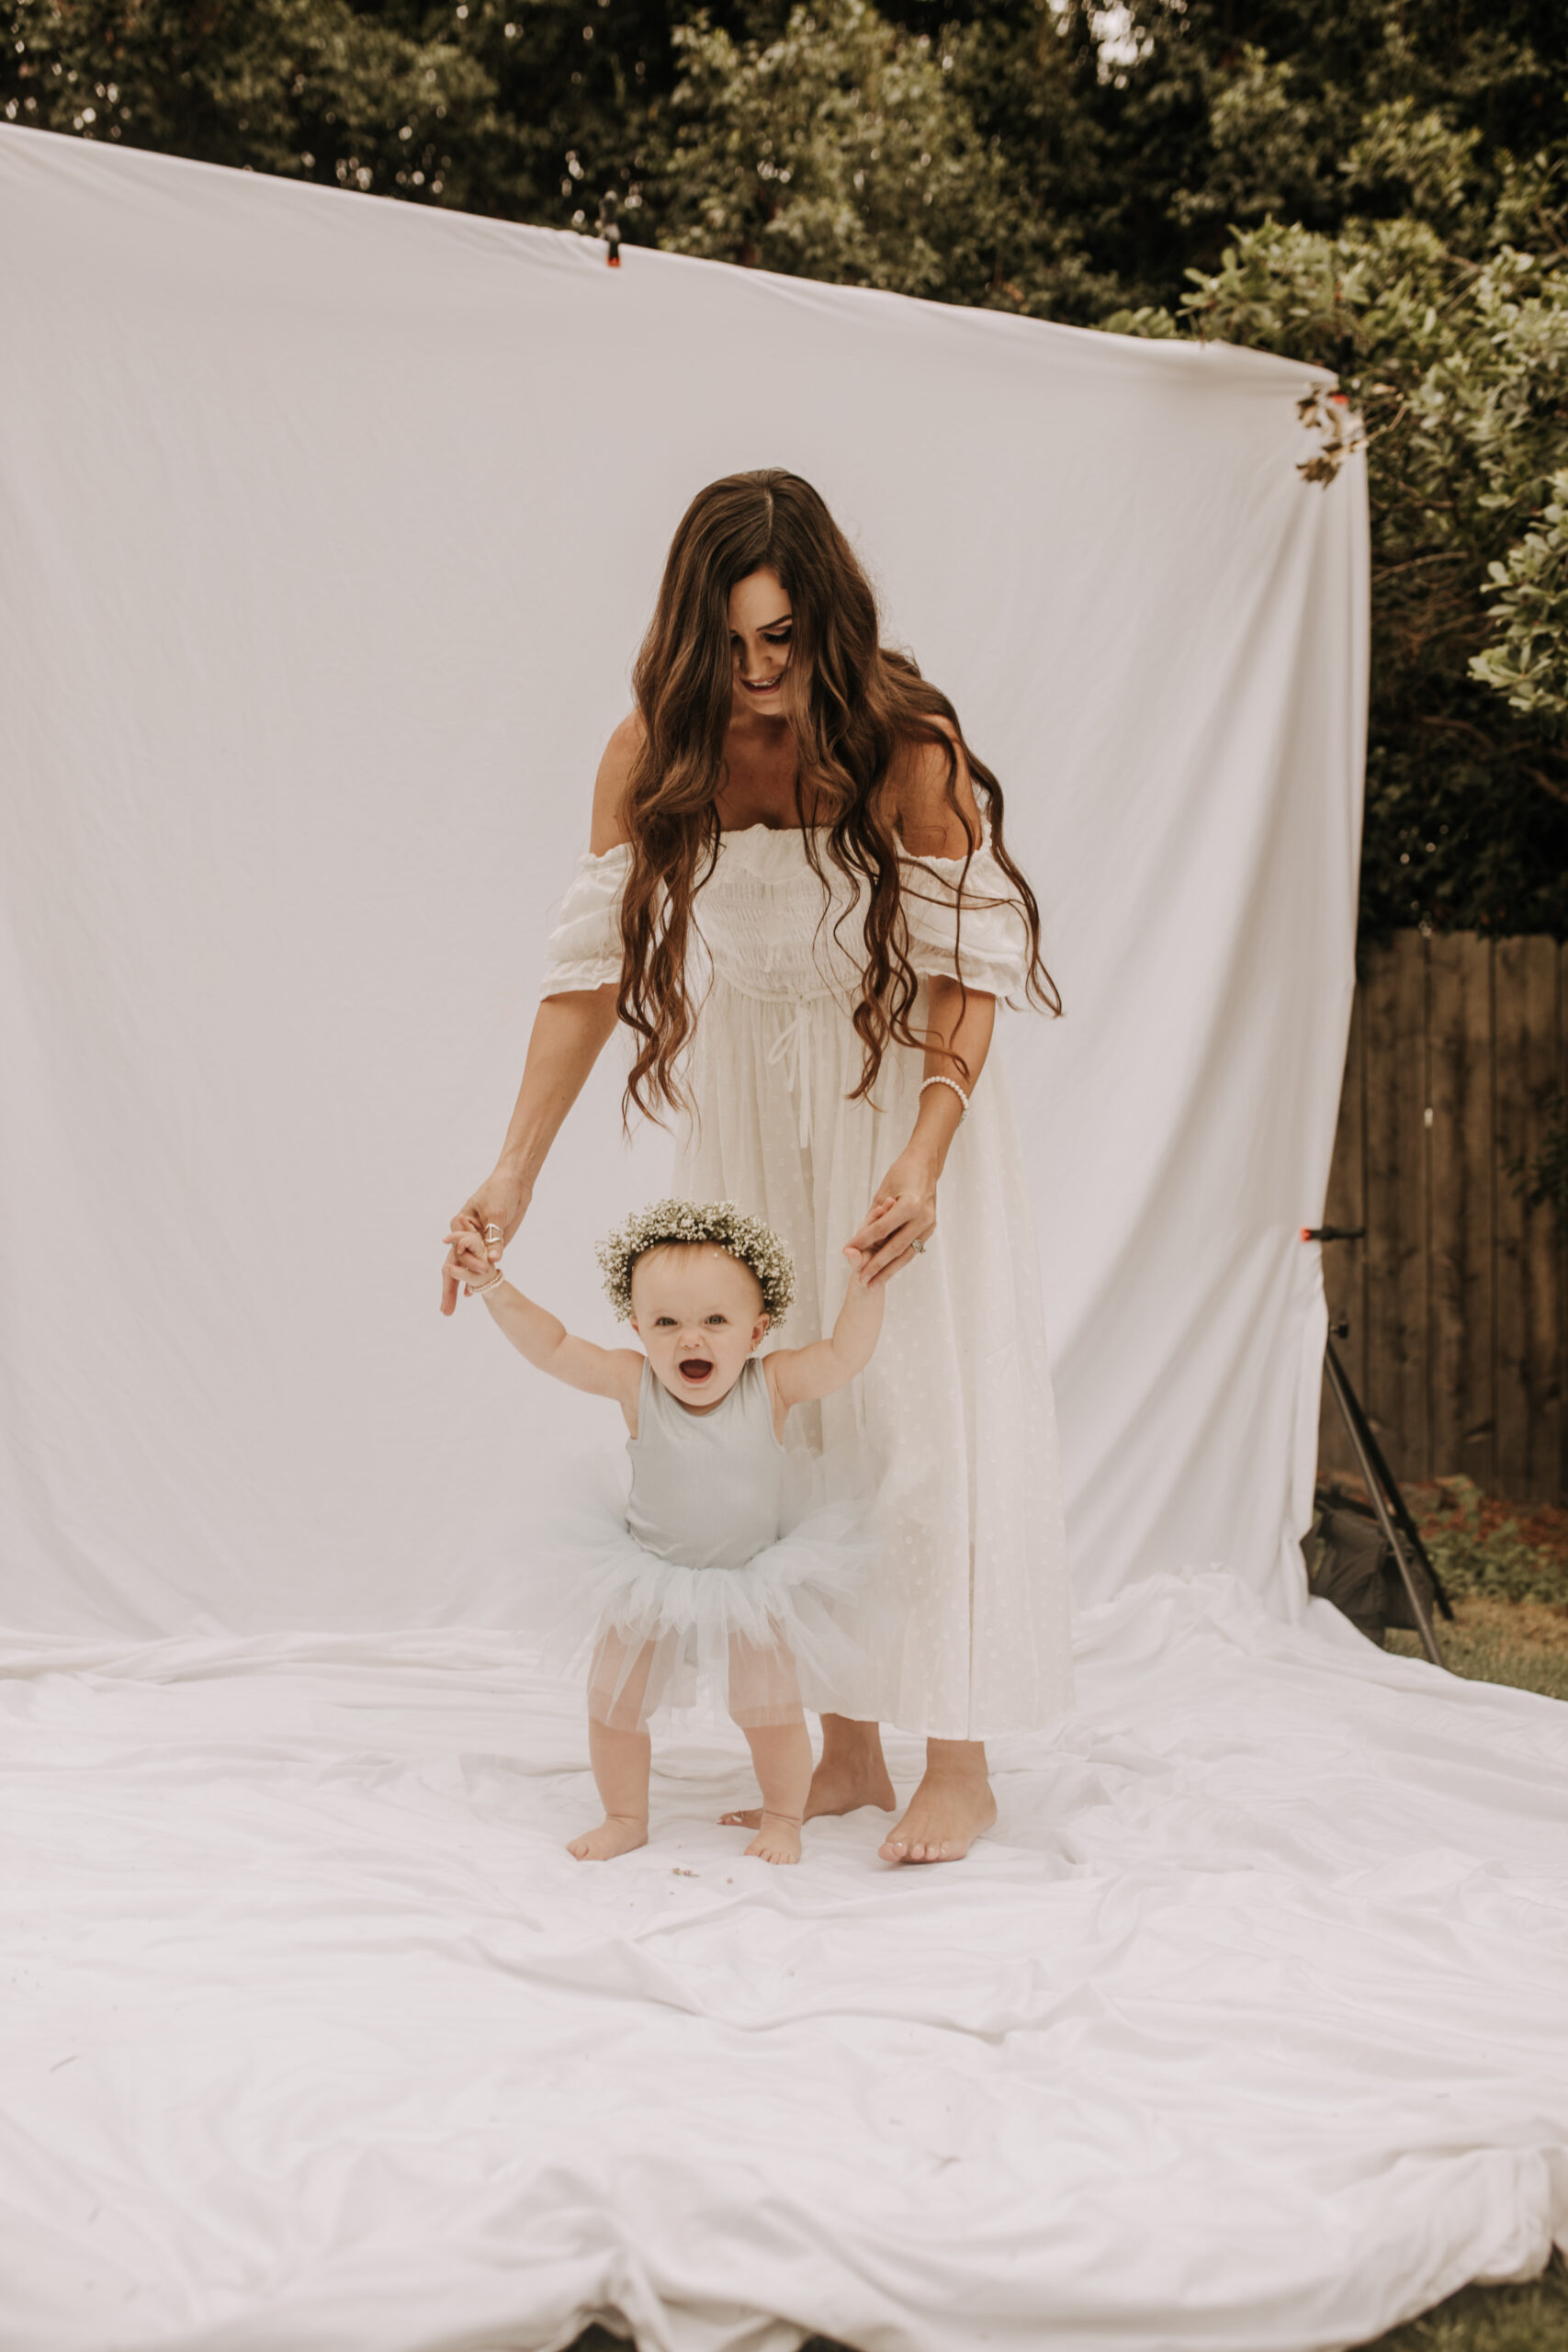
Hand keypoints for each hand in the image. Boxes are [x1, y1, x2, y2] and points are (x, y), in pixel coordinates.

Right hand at [440, 1169, 529, 1314]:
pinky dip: (474, 1279)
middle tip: (446, 1311)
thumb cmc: (500, 1191)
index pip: (457, 1251)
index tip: (476, 1277)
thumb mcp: (497, 1212)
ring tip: (449, 1309)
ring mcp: (477, 1242)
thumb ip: (494, 1236)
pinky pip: (480, 1265)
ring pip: (465, 1268)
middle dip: (450, 1288)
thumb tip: (493, 1259)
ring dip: (459, 1287)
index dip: (465, 1267)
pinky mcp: (490, 1245)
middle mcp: (465, 1236)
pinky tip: (470, 1294)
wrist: (514, 1184)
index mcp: (460, 1225)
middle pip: (454, 1266)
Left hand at [847, 1149, 937, 1285]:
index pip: (881, 1229)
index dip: (862, 1241)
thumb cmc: (902, 1173)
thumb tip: (859, 1240)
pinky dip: (899, 1261)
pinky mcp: (930, 1229)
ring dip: (889, 1271)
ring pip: (906, 1254)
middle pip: (895, 1247)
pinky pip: (912, 1249)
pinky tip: (887, 1272)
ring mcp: (929, 1225)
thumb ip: (874, 1217)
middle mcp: (923, 1217)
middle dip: (876, 1266)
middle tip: (860, 1280)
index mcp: (911, 1205)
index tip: (846, 1251)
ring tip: (873, 1284)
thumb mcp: (883, 1191)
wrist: (926, 1164)